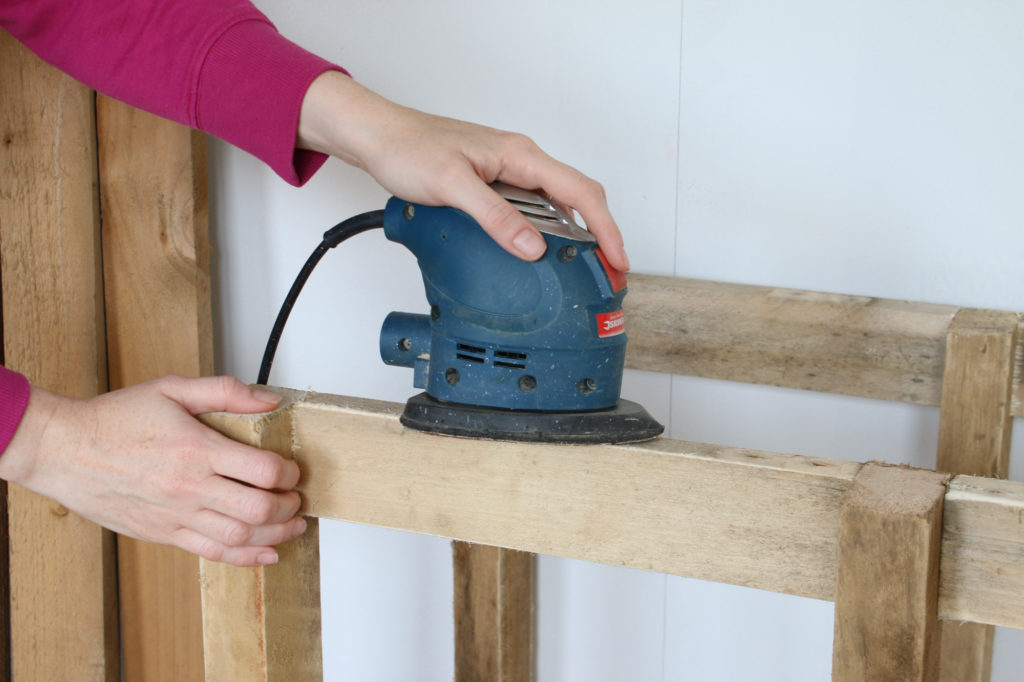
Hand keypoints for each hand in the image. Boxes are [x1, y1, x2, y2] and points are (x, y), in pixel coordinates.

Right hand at [0, 375, 304, 566]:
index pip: (262, 471)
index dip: (287, 473)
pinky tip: (265, 554)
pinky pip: (211, 552)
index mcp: (196, 450)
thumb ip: (225, 392)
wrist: (63, 450)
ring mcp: (175, 515)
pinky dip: (245, 557)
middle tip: (296, 499)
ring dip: (275, 535)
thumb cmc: (115, 418)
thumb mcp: (172, 389)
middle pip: (257, 510)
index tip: (291, 470)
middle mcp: (189, 487)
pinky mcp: (162, 533)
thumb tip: (270, 400)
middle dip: (288, 507)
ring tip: (292, 526)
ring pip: (239, 537)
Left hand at [297, 70, 629, 270]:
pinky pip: (531, 210)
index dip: (606, 229)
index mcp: (521, 156)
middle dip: (600, 237)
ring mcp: (508, 173)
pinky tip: (539, 253)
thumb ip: (495, 216)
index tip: (617, 260)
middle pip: (578, 200)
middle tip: (608, 274)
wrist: (377, 136)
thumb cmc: (409, 148)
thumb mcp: (453, 185)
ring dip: (574, 238)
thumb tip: (532, 247)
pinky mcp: (493, 185)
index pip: (581, 193)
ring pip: (556, 206)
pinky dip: (545, 234)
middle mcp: (521, 162)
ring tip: (583, 270)